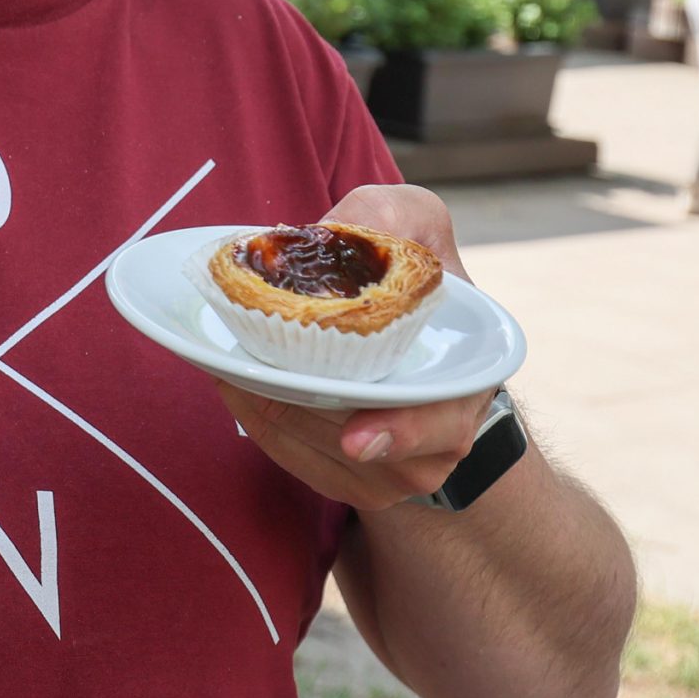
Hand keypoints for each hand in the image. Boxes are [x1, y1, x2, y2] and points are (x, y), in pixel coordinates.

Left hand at [214, 184, 494, 510]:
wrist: (398, 318)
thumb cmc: (406, 269)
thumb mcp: (414, 221)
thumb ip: (386, 219)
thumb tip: (331, 234)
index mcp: (467, 378)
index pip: (444, 425)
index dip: (404, 434)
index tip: (358, 440)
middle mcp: (440, 436)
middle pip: (357, 440)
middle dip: (299, 409)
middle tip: (245, 371)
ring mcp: (395, 467)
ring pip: (317, 453)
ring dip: (269, 413)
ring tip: (231, 366)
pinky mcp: (351, 477)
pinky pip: (295, 461)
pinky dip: (260, 424)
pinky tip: (235, 383)